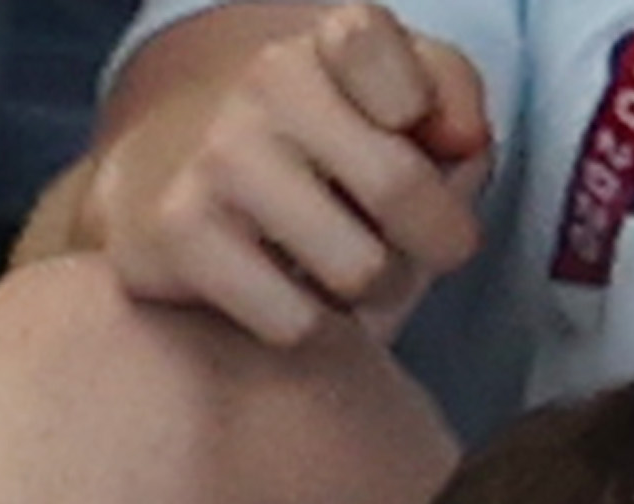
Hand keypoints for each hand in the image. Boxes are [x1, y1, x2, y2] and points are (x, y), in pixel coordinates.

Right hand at [82, 3, 492, 345]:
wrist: (166, 178)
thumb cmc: (319, 155)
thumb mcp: (393, 104)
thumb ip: (451, 100)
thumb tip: (466, 142)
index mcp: (327, 43)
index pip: (379, 46)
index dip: (421, 107)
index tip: (407, 134)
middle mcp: (267, 83)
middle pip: (400, 187)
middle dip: (430, 241)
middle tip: (407, 247)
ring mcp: (219, 158)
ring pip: (359, 271)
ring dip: (370, 296)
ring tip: (342, 273)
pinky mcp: (180, 235)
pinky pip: (298, 323)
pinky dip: (309, 330)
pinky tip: (289, 297)